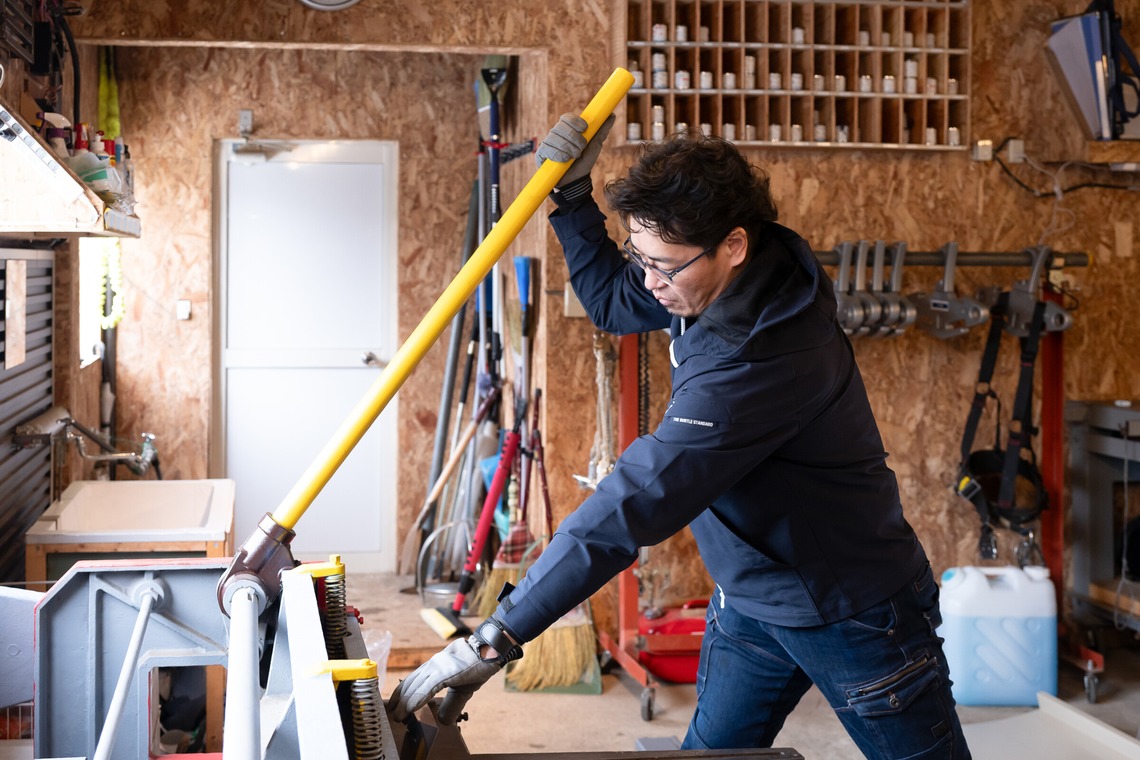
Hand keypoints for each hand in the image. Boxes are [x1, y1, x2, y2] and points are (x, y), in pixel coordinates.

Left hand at [388, 635, 502, 723]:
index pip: (413, 680)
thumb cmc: (478, 666)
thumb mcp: (462, 688)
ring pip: (415, 687)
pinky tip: (408, 709)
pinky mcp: (444, 671)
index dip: (403, 693)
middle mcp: (433, 665)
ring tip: (398, 715)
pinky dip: (415, 700)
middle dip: (399, 700)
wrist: (490, 650)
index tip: (396, 705)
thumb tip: (443, 720)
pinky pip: (425, 688)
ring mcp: (437, 667)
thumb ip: (451, 703)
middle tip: (393, 713)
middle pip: (410, 683)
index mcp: (436, 666)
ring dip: (404, 703)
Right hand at [535, 112, 615, 186]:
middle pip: (560, 126)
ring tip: (574, 157)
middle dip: (574, 138)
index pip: (567, 117)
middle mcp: (556, 133)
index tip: (584, 129)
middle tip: (581, 148)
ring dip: (568, 148)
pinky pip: (547, 149)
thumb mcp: (595, 145)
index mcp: (567, 128)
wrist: (576, 180)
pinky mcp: (541, 153)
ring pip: (554, 137)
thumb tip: (611, 115)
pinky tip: (564, 161)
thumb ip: (601, 130)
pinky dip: (559, 155)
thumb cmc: (585, 161)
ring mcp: (547, 143)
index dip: (575, 121)